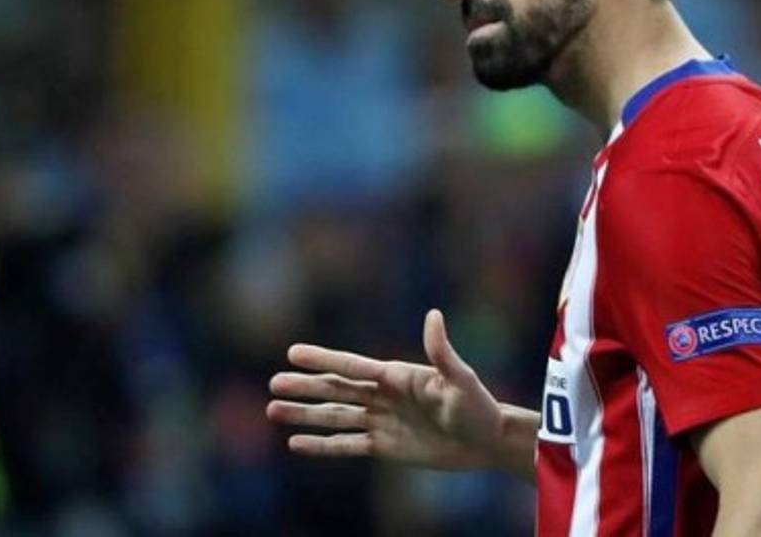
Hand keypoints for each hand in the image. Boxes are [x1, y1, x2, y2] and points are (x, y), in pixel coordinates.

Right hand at [266, 309, 503, 470]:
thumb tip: (433, 314)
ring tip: (273, 411)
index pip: (352, 366)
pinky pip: (347, 445)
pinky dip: (322, 445)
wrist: (487, 442)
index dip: (323, 359)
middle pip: (336, 390)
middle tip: (273, 383)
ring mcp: (381, 421)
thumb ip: (442, 351)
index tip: (293, 352)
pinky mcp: (385, 446)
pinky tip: (296, 442)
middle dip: (305, 387)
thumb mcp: (461, 379)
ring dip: (305, 414)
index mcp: (395, 375)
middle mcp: (382, 395)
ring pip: (335, 417)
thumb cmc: (478, 407)